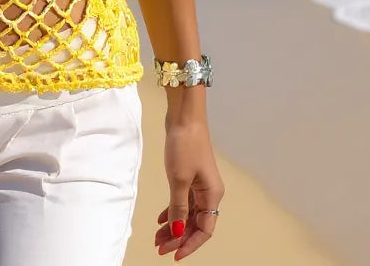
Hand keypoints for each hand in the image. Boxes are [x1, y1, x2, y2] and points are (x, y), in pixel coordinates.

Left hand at [154, 119, 224, 259]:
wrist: (185, 117)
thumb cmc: (185, 145)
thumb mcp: (179, 180)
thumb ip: (178, 208)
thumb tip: (178, 232)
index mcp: (212, 195)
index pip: (204, 230)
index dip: (189, 244)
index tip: (174, 254)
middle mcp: (209, 192)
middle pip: (195, 223)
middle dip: (179, 237)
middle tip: (160, 247)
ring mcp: (200, 184)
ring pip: (188, 213)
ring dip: (174, 225)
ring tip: (157, 237)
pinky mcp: (190, 175)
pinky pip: (183, 201)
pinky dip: (173, 211)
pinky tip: (161, 219)